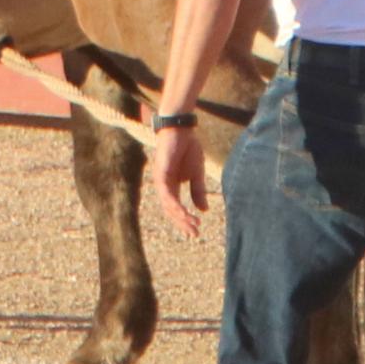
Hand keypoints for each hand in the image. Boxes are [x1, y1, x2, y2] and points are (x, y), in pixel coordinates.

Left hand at [149, 120, 210, 236]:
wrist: (182, 129)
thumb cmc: (188, 148)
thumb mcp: (197, 173)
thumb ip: (198, 191)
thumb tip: (203, 210)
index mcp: (172, 187)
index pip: (176, 209)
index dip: (186, 221)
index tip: (197, 232)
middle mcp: (164, 186)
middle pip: (171, 211)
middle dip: (183, 223)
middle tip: (194, 234)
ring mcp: (161, 180)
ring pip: (168, 205)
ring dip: (180, 216)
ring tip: (192, 224)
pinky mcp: (161, 172)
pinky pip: (166, 193)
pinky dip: (174, 204)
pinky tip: (182, 211)